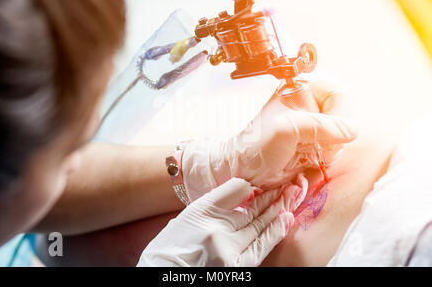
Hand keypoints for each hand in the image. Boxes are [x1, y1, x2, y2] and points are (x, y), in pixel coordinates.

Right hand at [137, 176, 307, 266]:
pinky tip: (286, 219)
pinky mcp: (236, 267)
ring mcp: (229, 250)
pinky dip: (275, 232)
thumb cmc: (171, 248)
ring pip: (260, 224)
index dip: (251, 185)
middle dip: (271, 196)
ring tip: (292, 197)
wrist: (163, 273)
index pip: (233, 190)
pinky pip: (261, 246)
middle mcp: (217, 229)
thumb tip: (243, 192)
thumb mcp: (186, 218)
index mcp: (201, 213)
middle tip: (288, 185)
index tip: (261, 182)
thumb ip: (213, 205)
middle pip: (252, 207)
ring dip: (278, 209)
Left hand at [182, 79, 356, 199]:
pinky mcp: (314, 142)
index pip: (339, 93)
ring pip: (342, 135)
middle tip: (315, 147)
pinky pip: (335, 148)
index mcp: (301, 89)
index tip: (329, 131)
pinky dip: (326, 158)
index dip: (339, 113)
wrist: (245, 167)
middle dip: (334, 136)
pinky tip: (308, 161)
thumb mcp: (286, 131)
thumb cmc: (258, 144)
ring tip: (307, 154)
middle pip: (345, 115)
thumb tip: (352, 130)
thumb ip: (319, 127)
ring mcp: (314, 124)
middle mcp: (310, 104)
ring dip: (330, 149)